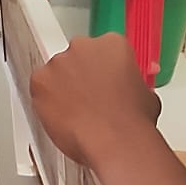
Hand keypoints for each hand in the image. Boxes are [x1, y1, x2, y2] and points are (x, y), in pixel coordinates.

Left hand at [31, 34, 161, 169]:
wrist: (115, 141)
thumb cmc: (131, 122)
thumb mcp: (146, 93)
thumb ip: (131, 80)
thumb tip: (129, 86)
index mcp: (112, 44)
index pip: (102, 49)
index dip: (101, 68)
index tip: (101, 80)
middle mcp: (83, 47)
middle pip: (76, 57)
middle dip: (80, 75)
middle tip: (89, 97)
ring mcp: (59, 62)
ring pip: (56, 72)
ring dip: (63, 87)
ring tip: (77, 111)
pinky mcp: (40, 80)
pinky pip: (39, 88)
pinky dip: (47, 100)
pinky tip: (63, 115)